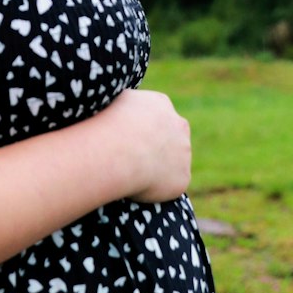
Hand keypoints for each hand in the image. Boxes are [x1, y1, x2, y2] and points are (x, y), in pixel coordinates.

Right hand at [101, 88, 191, 202]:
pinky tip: (138, 188)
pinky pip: (171, 185)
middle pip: (170, 138)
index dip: (141, 130)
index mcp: (160, 104)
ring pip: (173, 163)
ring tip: (130, 174)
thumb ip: (124, 109)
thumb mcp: (112, 103)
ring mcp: (184, 152)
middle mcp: (178, 125)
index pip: (155, 116)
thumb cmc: (108, 125)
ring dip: (157, 169)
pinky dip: (157, 189)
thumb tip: (117, 115)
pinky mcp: (182, 178)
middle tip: (131, 160)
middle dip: (156, 148)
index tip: (127, 140)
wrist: (120, 149)